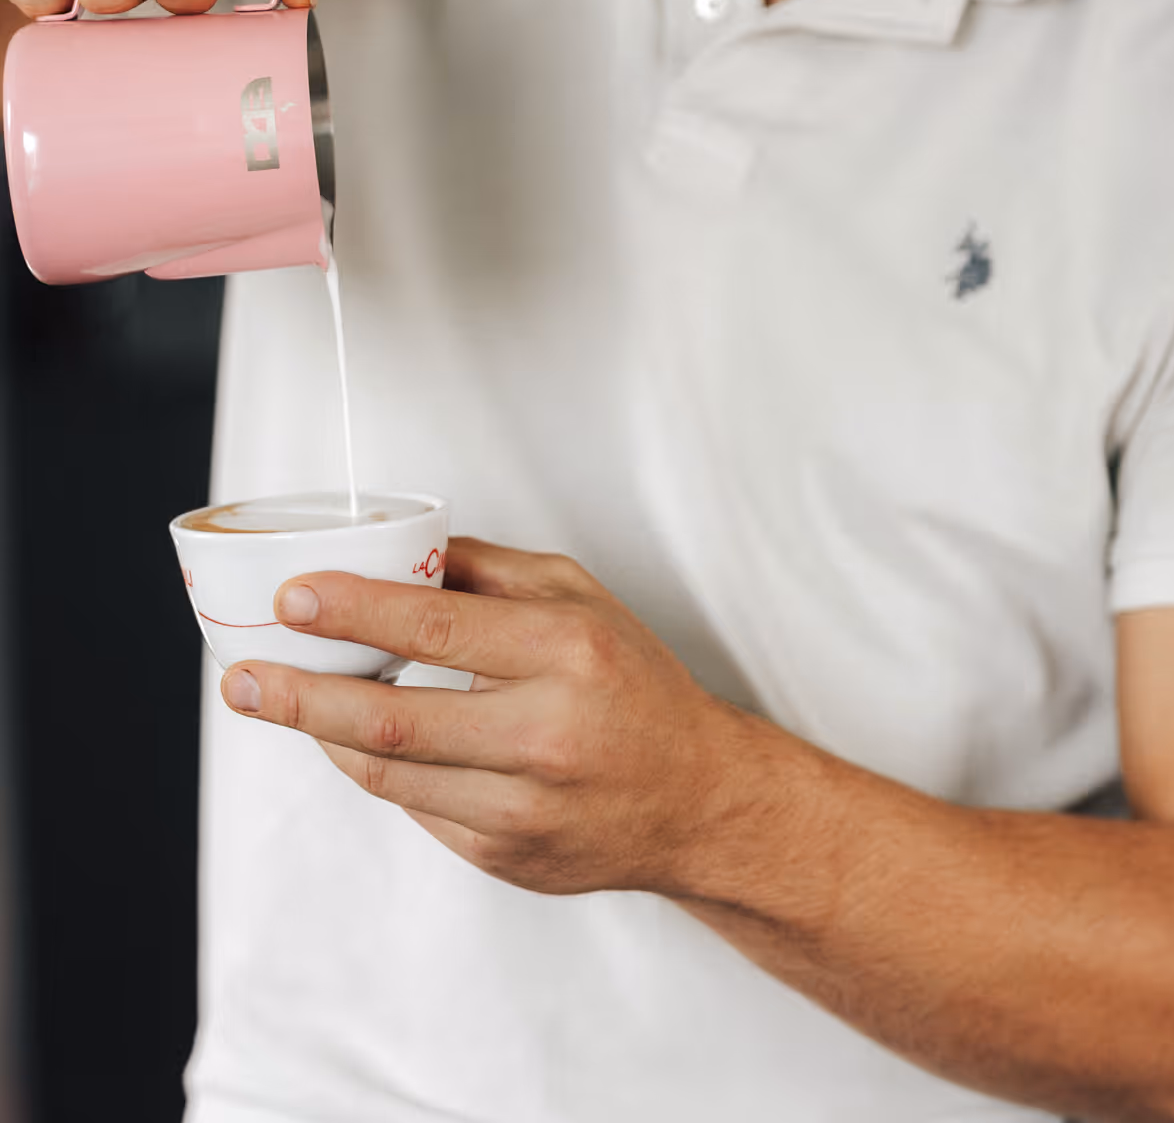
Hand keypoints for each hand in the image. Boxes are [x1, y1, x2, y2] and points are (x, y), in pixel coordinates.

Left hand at [219, 538, 748, 897]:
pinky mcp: (503, 855)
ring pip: (391, 772)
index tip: (294, 597)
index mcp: (566, 652)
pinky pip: (415, 807)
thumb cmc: (636, 686)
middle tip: (242, 675)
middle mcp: (545, 733)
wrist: (696, 800)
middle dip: (301, 695)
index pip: (437, 629)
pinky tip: (351, 736)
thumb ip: (490, 572)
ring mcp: (522, 806)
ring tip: (272, 697)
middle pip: (394, 719)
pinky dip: (377, 767)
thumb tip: (400, 553)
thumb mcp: (581, 599)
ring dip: (321, 732)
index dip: (354, 612)